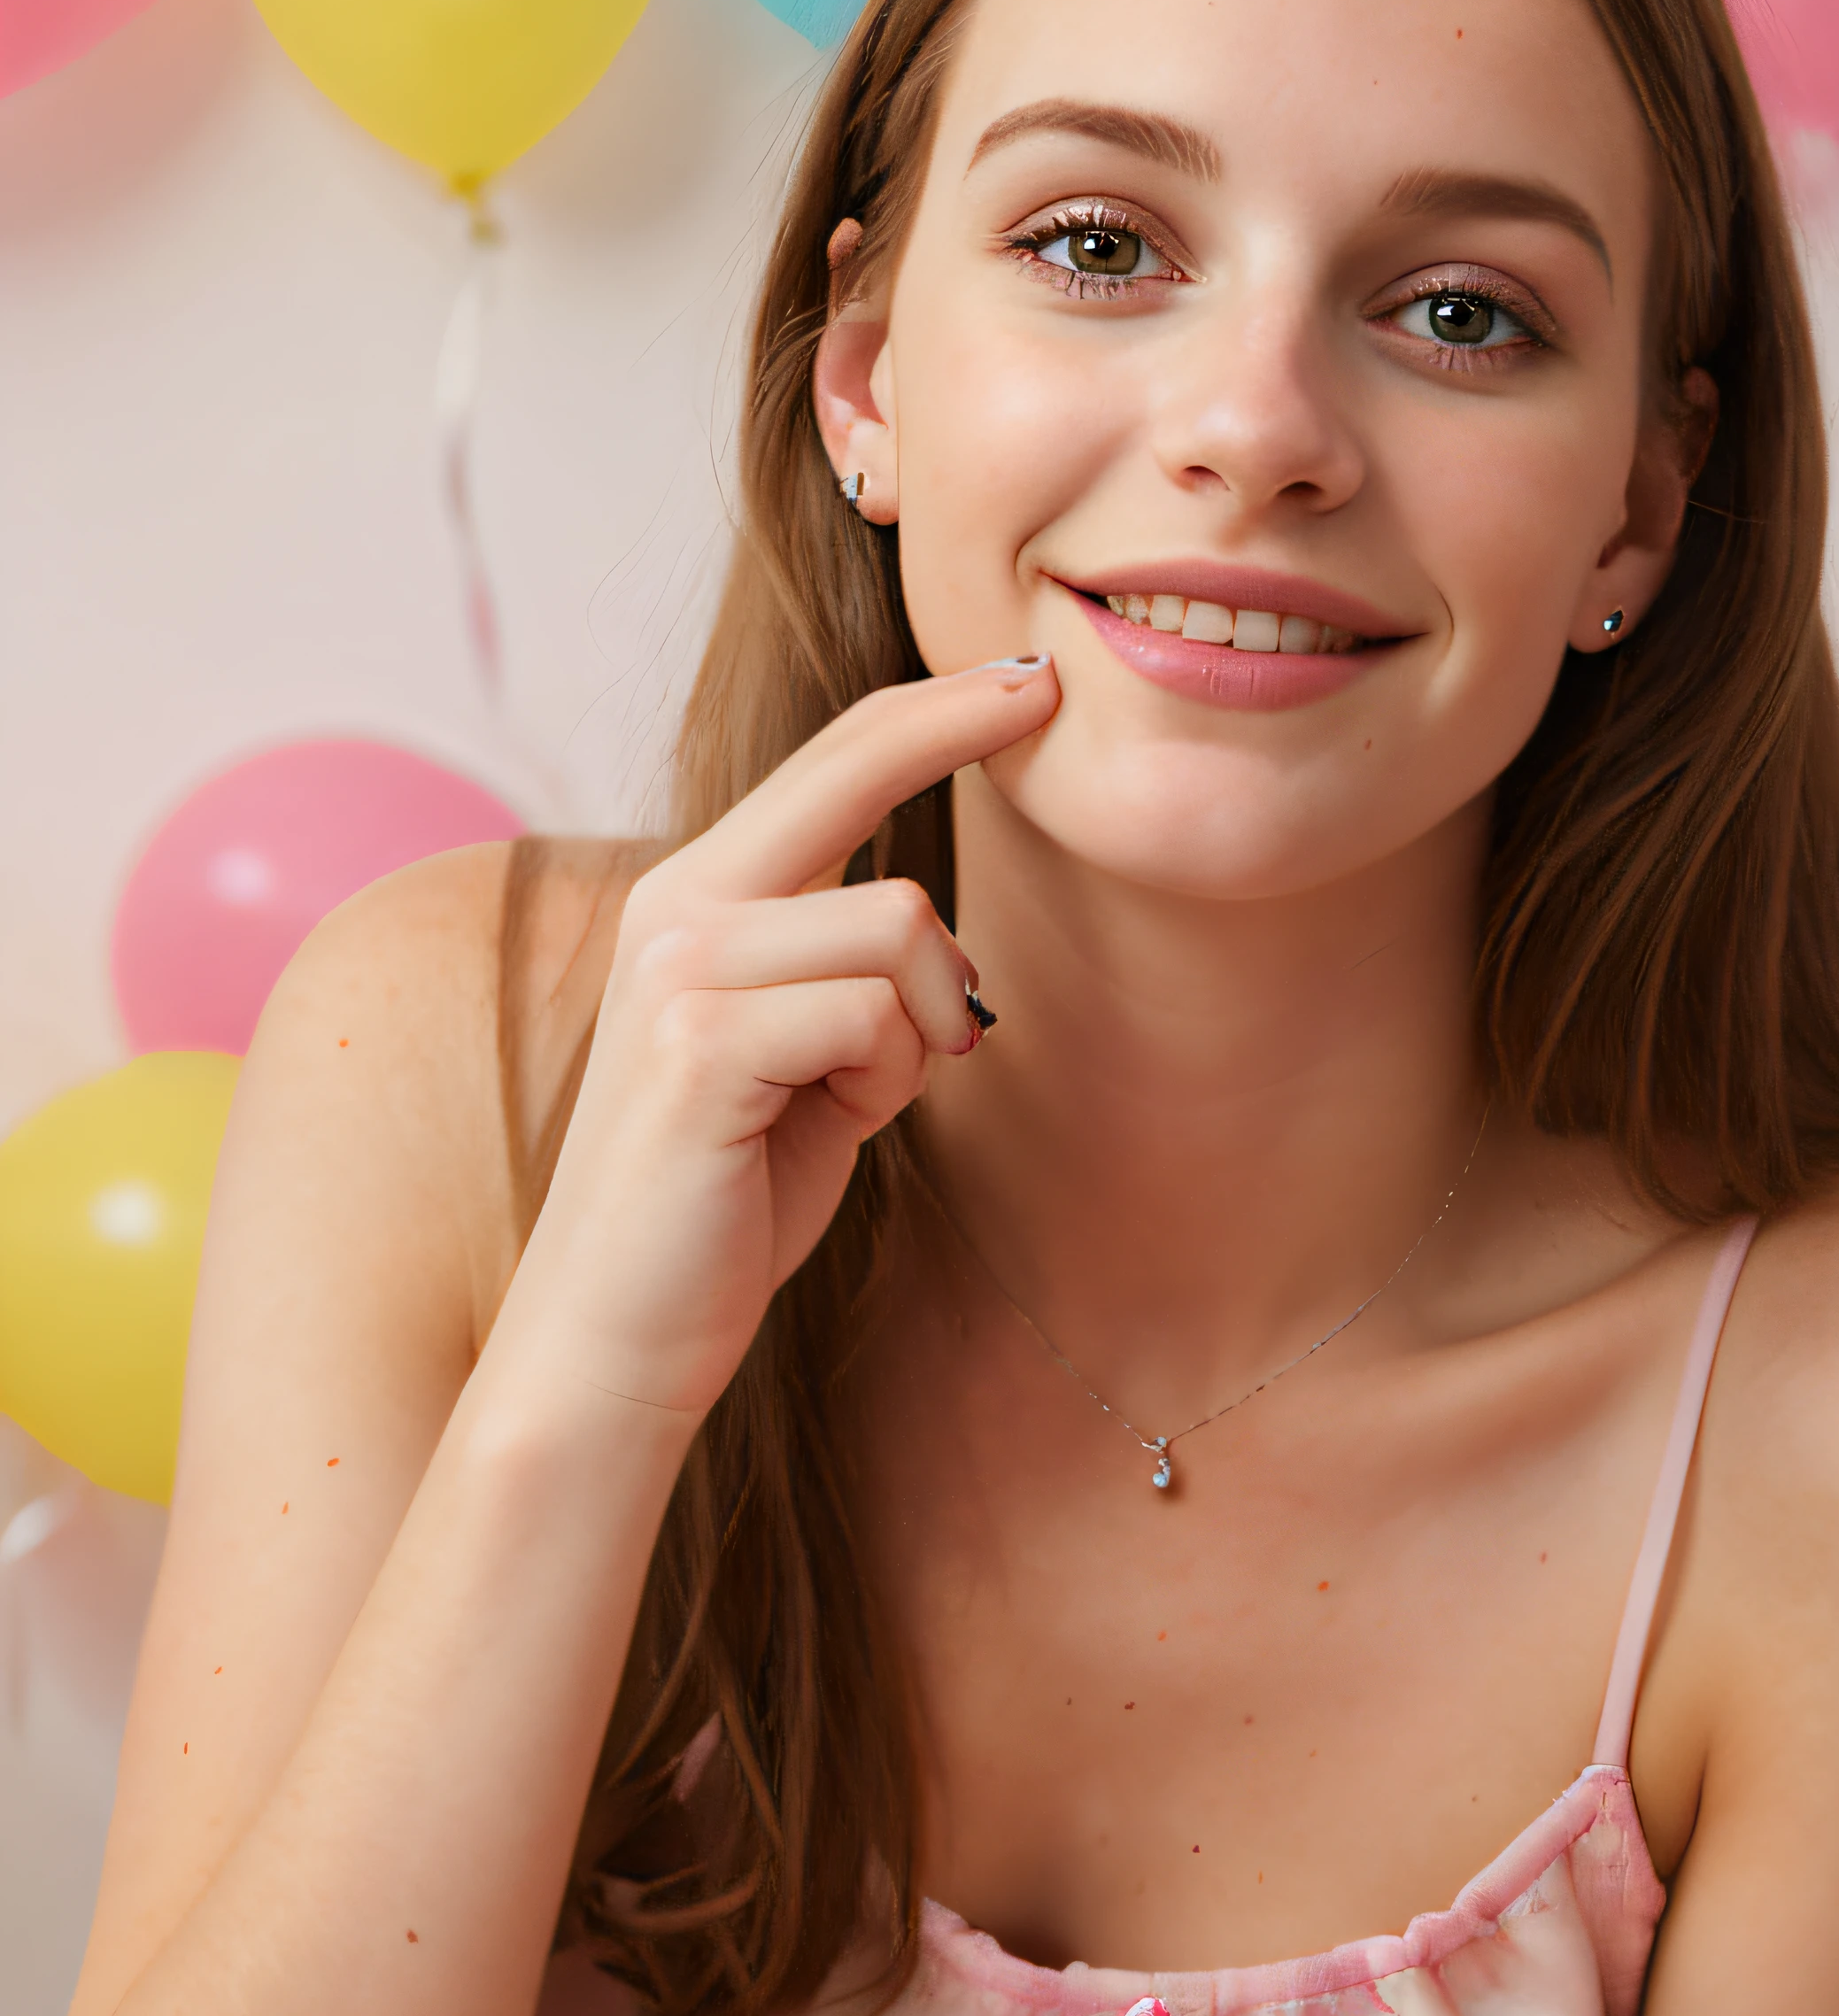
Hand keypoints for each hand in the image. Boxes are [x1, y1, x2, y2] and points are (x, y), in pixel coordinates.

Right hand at [488, 661, 1057, 1428]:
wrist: (615, 1339)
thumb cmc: (718, 1207)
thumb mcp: (795, 1063)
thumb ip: (841, 979)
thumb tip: (937, 942)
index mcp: (693, 899)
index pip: (828, 762)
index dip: (932, 708)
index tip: (1025, 676)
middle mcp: (675, 907)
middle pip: (855, 772)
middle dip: (961, 730)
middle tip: (1047, 695)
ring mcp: (681, 968)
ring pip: (901, 927)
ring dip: (920, 1028)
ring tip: (850, 1100)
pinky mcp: (702, 1042)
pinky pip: (876, 1014)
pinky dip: (887, 1080)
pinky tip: (831, 1128)